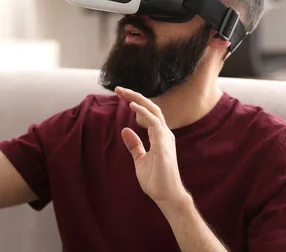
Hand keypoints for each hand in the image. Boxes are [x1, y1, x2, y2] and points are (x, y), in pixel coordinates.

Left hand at [116, 87, 189, 209]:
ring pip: (154, 110)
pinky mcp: (163, 145)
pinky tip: (132, 106)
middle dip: (135, 95)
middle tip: (118, 88)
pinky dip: (144, 112)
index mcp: (159, 136)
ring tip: (123, 93)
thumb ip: (134, 145)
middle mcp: (164, 133)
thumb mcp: (140, 160)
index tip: (121, 94)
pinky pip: (154, 123)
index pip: (148, 112)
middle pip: (151, 107)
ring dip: (138, 99)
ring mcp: (165, 138)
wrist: (167, 196)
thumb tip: (125, 130)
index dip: (135, 101)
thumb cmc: (156, 180)